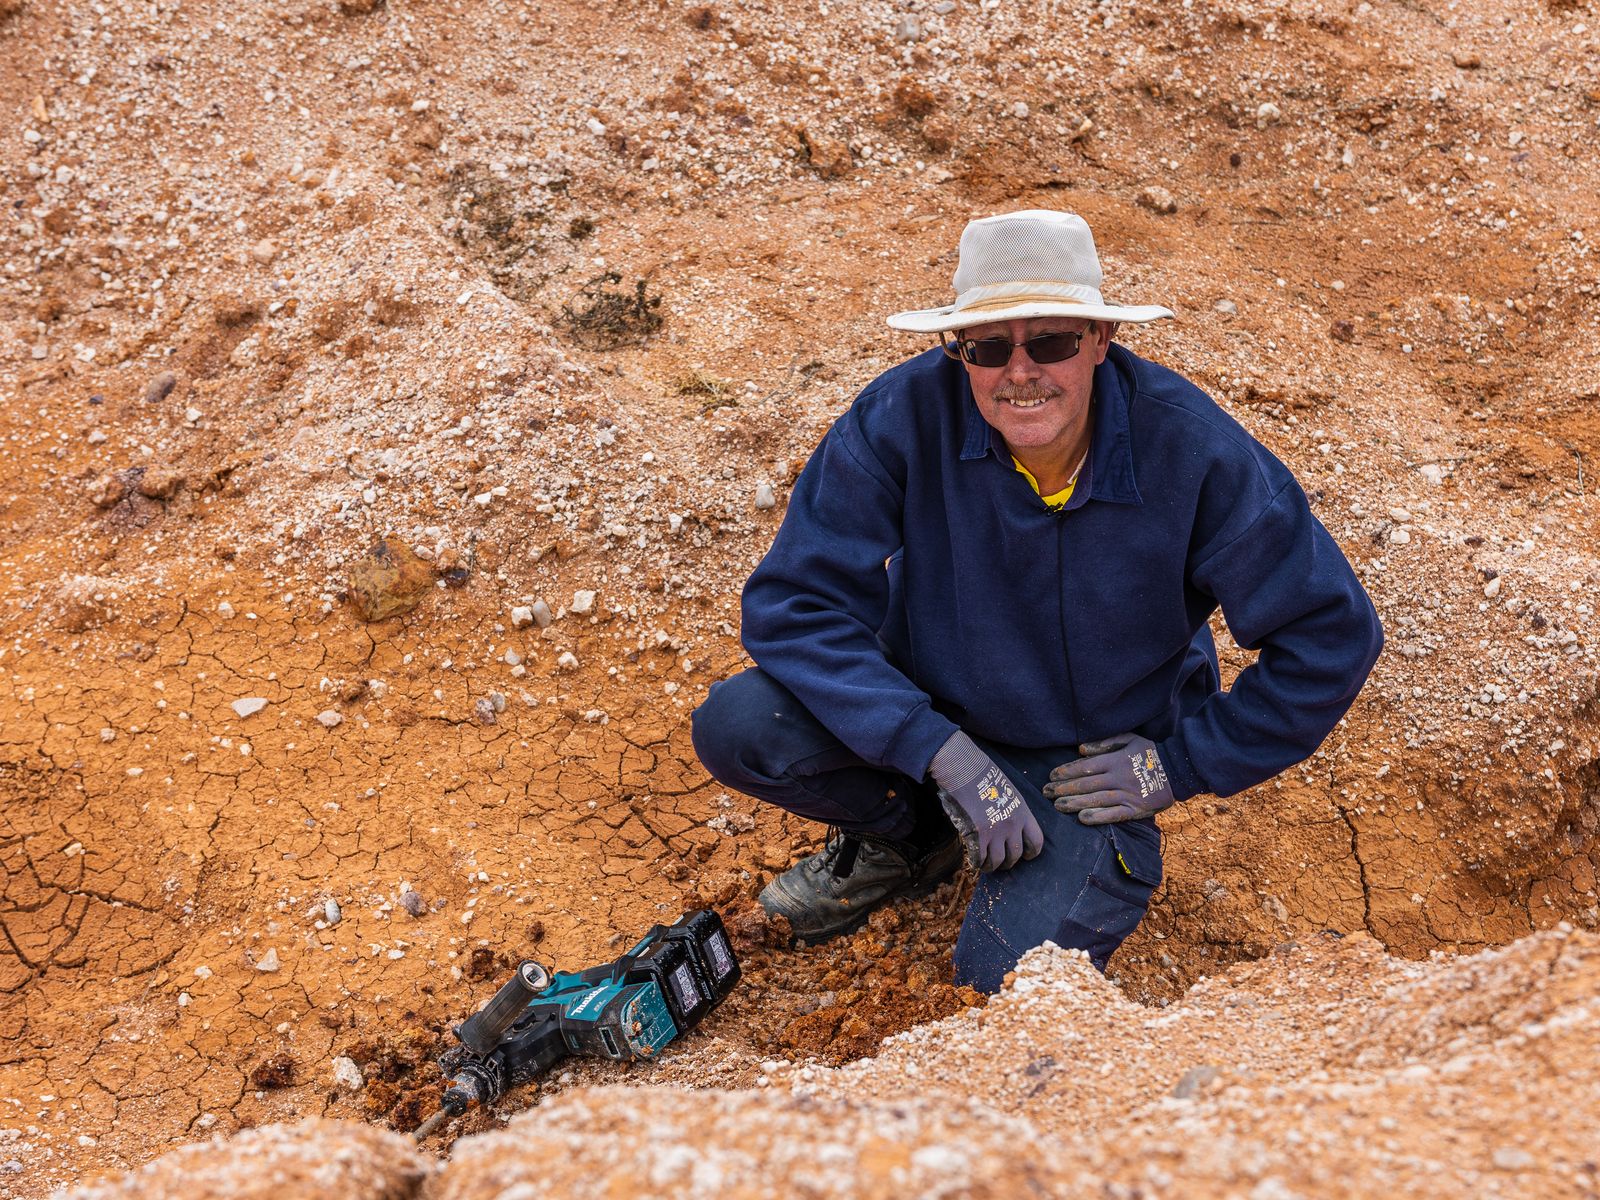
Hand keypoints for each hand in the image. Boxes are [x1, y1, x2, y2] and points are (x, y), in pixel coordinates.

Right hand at [928, 732, 1044, 871]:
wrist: (965, 770)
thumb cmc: (983, 776)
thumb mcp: (1008, 792)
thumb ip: (1012, 811)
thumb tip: (1008, 828)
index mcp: (1023, 812)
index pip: (1037, 841)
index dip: (1032, 852)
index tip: (1025, 855)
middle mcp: (1013, 824)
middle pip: (1016, 855)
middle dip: (1009, 862)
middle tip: (1001, 862)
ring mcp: (996, 831)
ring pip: (998, 861)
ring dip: (992, 866)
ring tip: (986, 865)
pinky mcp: (978, 835)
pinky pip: (980, 858)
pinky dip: (977, 863)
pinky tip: (974, 860)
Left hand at [1044, 734, 1175, 824]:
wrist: (1177, 770)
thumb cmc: (1149, 753)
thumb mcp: (1129, 739)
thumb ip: (1104, 743)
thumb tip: (1080, 749)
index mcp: (1116, 761)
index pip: (1085, 767)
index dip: (1066, 772)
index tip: (1051, 775)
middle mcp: (1119, 778)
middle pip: (1086, 785)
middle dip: (1063, 788)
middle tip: (1046, 792)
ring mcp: (1128, 795)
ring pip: (1096, 800)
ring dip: (1074, 803)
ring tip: (1058, 805)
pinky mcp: (1136, 809)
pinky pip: (1114, 815)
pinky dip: (1098, 817)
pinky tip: (1082, 818)